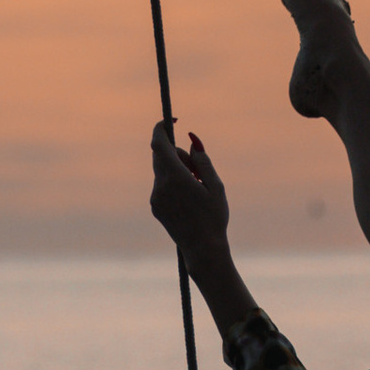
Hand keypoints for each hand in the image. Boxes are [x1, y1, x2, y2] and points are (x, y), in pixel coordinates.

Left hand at [149, 120, 229, 271]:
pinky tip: (188, 197)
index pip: (159, 143)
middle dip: (175, 151)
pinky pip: (160, 184)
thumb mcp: (215, 185)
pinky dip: (171, 181)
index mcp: (176, 178)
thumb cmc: (214, 217)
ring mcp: (155, 197)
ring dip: (175, 168)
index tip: (170, 120)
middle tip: (196, 165)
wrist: (203, 249)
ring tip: (196, 184)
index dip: (162, 128)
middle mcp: (161, 185)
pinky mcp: (154, 206)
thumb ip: (202, 160)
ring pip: (160, 170)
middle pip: (160, 155)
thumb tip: (191, 140)